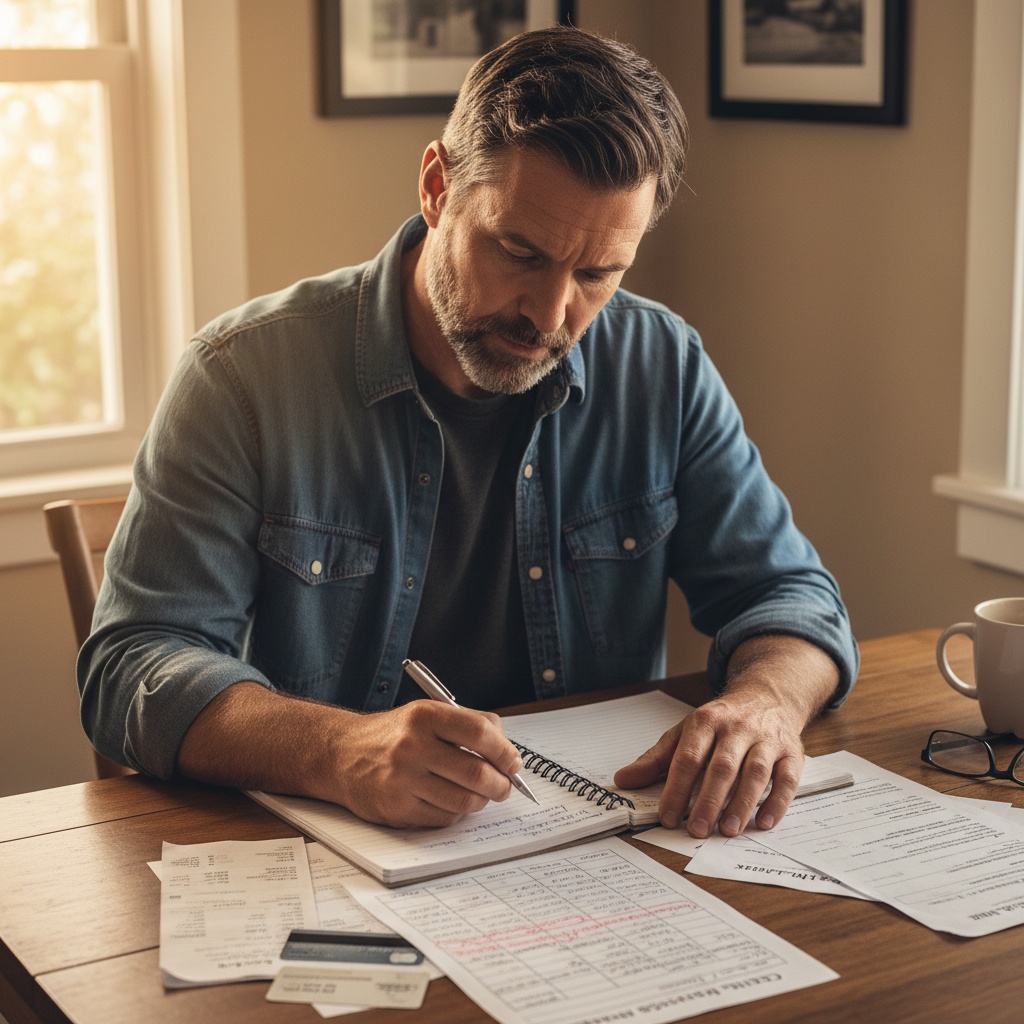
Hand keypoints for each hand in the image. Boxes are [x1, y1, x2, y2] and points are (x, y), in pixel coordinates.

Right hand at [329, 700, 525, 827]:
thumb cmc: (394, 735)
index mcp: (425, 716)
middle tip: (505, 786)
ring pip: (464, 800)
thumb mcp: (427, 714)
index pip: (480, 732)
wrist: (342, 755)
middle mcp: (412, 746)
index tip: (513, 762)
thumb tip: (508, 751)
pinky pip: (444, 818)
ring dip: (481, 801)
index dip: (505, 751)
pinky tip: (451, 801)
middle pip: (476, 772)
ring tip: (479, 794)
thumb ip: (469, 724)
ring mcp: (403, 779)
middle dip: (501, 784)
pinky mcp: (396, 808)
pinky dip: (456, 812)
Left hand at [613, 635, 838, 836]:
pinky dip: (777, 802)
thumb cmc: (720, 722)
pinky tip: (764, 823)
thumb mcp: (684, 732)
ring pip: (755, 772)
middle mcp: (737, 728)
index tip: (667, 816)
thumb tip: (623, 780)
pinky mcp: (791, 752)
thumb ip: (655, 759)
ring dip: (741, 804)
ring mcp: (766, 739)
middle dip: (708, 800)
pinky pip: (787, 778)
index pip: (688, 757)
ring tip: (726, 830)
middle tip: (695, 829)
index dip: (677, 788)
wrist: (767, 696)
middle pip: (722, 766)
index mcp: (706, 721)